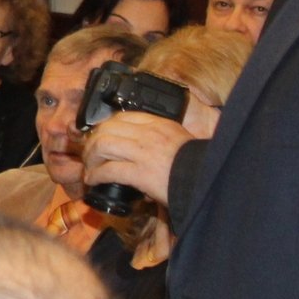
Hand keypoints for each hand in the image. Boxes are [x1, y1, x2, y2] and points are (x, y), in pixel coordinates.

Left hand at [80, 111, 197, 207]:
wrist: (209, 180)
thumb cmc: (196, 166)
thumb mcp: (179, 141)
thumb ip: (159, 139)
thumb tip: (141, 150)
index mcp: (159, 124)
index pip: (121, 117)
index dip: (104, 127)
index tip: (99, 137)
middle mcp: (149, 134)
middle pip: (107, 129)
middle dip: (92, 142)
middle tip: (89, 155)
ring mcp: (144, 152)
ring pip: (102, 145)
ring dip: (91, 158)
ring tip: (89, 168)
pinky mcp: (141, 173)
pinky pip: (109, 170)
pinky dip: (96, 175)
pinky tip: (93, 180)